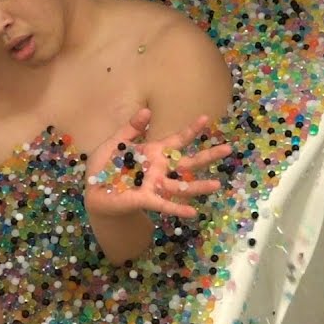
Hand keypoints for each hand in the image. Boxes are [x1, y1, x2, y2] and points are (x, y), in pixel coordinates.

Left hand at [84, 108, 232, 219]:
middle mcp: (160, 169)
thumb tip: (147, 110)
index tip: (206, 118)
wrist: (94, 190)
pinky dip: (178, 209)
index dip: (191, 130)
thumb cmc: (106, 166)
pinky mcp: (146, 199)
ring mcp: (155, 185)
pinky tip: (193, 212)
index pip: (177, 140)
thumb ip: (132, 128)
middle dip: (208, 156)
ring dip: (199, 186)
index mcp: (155, 152)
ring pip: (182, 186)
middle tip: (228, 149)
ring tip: (217, 185)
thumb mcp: (117, 141)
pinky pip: (164, 204)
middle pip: (188, 162)